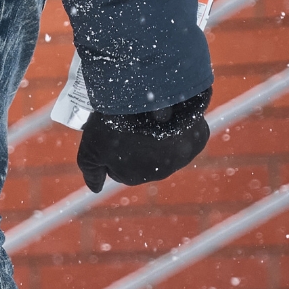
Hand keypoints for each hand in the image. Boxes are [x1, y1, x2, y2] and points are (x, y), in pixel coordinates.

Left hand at [76, 87, 212, 192]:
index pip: (120, 168)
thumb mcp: (90, 149)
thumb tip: (96, 189)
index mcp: (132, 177)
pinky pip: (186, 134)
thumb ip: (91, 172)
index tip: (113, 131)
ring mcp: (181, 158)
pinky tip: (169, 113)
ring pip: (167, 147)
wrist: (146, 99)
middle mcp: (160, 173)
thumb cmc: (114, 125)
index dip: (114, 148)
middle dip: (138, 144)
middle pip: (145, 159)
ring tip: (148, 114)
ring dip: (159, 135)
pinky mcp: (198, 140)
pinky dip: (179, 126)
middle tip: (130, 121)